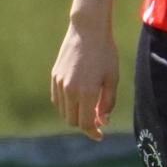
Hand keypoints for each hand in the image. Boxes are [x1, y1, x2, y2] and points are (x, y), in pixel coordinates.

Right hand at [50, 22, 118, 141]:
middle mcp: (70, 91)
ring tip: (89, 108)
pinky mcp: (54, 77)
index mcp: (86, 92)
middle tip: (98, 119)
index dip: (93, 132)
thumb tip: (103, 121)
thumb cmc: (105, 53)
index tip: (100, 135)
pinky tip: (78, 99)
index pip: (86, 123)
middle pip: (73, 121)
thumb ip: (108, 102)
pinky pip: (57, 100)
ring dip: (75, 115)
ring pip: (63, 112)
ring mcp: (59, 84)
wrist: (87, 31)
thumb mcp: (113, 78)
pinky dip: (66, 105)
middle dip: (85, 124)